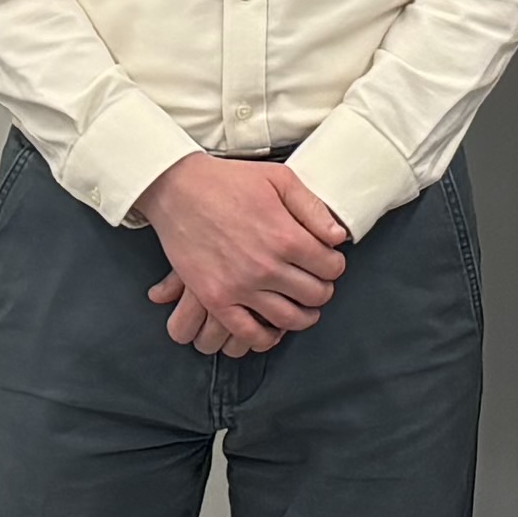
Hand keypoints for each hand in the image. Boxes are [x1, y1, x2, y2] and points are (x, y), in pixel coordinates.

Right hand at [143, 152, 346, 358]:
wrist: (178, 189)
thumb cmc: (229, 181)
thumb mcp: (280, 179)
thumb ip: (313, 208)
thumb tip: (339, 237)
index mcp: (287, 237)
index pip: (331, 268)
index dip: (334, 265)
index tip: (327, 261)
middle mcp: (267, 267)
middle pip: (314, 295)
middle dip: (322, 289)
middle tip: (316, 282)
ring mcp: (240, 287)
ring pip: (288, 319)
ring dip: (302, 316)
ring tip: (302, 307)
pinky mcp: (216, 298)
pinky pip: (248, 333)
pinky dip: (266, 337)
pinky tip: (273, 328)